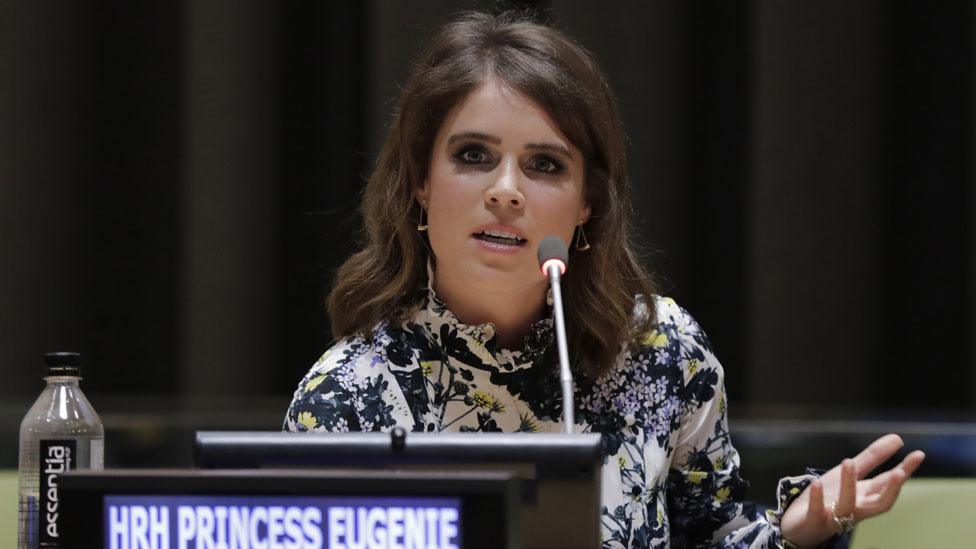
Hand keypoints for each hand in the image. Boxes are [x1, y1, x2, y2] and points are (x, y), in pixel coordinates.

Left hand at [779, 433, 924, 547]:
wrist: (801, 525)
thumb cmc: (829, 499)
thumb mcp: (850, 474)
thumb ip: (873, 458)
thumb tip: (898, 438)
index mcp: (865, 496)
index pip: (888, 483)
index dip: (905, 470)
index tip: (919, 454)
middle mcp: (855, 508)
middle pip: (879, 502)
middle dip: (890, 489)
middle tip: (900, 473)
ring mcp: (835, 516)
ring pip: (847, 505)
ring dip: (849, 484)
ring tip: (848, 462)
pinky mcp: (814, 520)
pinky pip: (817, 511)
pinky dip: (817, 498)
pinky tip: (817, 482)